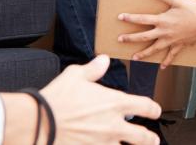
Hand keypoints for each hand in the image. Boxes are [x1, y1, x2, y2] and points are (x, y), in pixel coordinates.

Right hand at [1, 55, 162, 144]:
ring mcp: (103, 143)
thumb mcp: (75, 75)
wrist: (40, 122)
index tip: (155, 110)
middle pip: (143, 137)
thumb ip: (93, 69)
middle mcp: (114, 125)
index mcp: (115, 103)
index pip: (147, 106)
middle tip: (153, 140)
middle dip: (150, 139)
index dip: (154, 109)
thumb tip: (104, 60)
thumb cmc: (57, 97)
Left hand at [117, 0, 195, 68]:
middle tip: (120, 40)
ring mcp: (171, 41)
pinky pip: (171, 55)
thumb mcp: (178, 0)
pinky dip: (167, 61)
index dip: (131, 18)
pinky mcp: (179, 46)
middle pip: (144, 37)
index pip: (142, 19)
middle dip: (131, 38)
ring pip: (154, 49)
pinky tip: (162, 67)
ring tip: (134, 58)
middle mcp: (164, 32)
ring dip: (144, 53)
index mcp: (162, 20)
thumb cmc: (194, 10)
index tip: (120, 17)